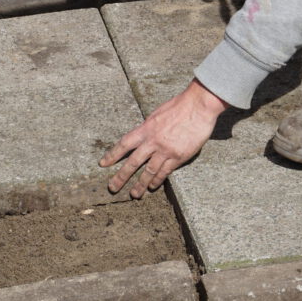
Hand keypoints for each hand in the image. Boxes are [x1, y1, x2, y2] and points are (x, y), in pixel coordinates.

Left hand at [99, 79, 228, 198]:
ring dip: (140, 184)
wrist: (198, 106)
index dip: (112, 154)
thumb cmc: (179, 106)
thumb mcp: (157, 114)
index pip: (124, 144)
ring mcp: (165, 150)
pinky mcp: (178, 156)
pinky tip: (152, 186)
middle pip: (133, 162)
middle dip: (121, 176)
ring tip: (134, 194)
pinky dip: (157, 180)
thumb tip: (142, 136)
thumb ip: (149, 127)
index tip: (103, 164)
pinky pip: (165, 172)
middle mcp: (153, 141)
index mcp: (146, 128)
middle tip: (112, 187)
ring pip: (148, 171)